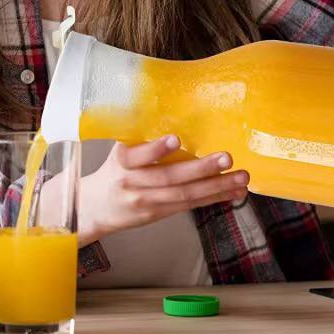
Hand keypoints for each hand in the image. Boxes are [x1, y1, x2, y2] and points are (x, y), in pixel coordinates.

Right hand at [78, 135, 248, 245]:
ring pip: (185, 195)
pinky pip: (189, 206)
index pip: (137, 156)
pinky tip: (232, 192)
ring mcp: (146, 202)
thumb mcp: (117, 152)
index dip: (156, 149)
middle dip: (200, 169)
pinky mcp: (158, 214)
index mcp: (121, 162)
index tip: (175, 138)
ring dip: (216, 187)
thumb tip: (175, 118)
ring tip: (240, 177)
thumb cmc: (111, 171)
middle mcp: (133, 184)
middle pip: (168, 178)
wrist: (93, 208)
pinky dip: (213, 198)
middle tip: (226, 158)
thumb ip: (139, 141)